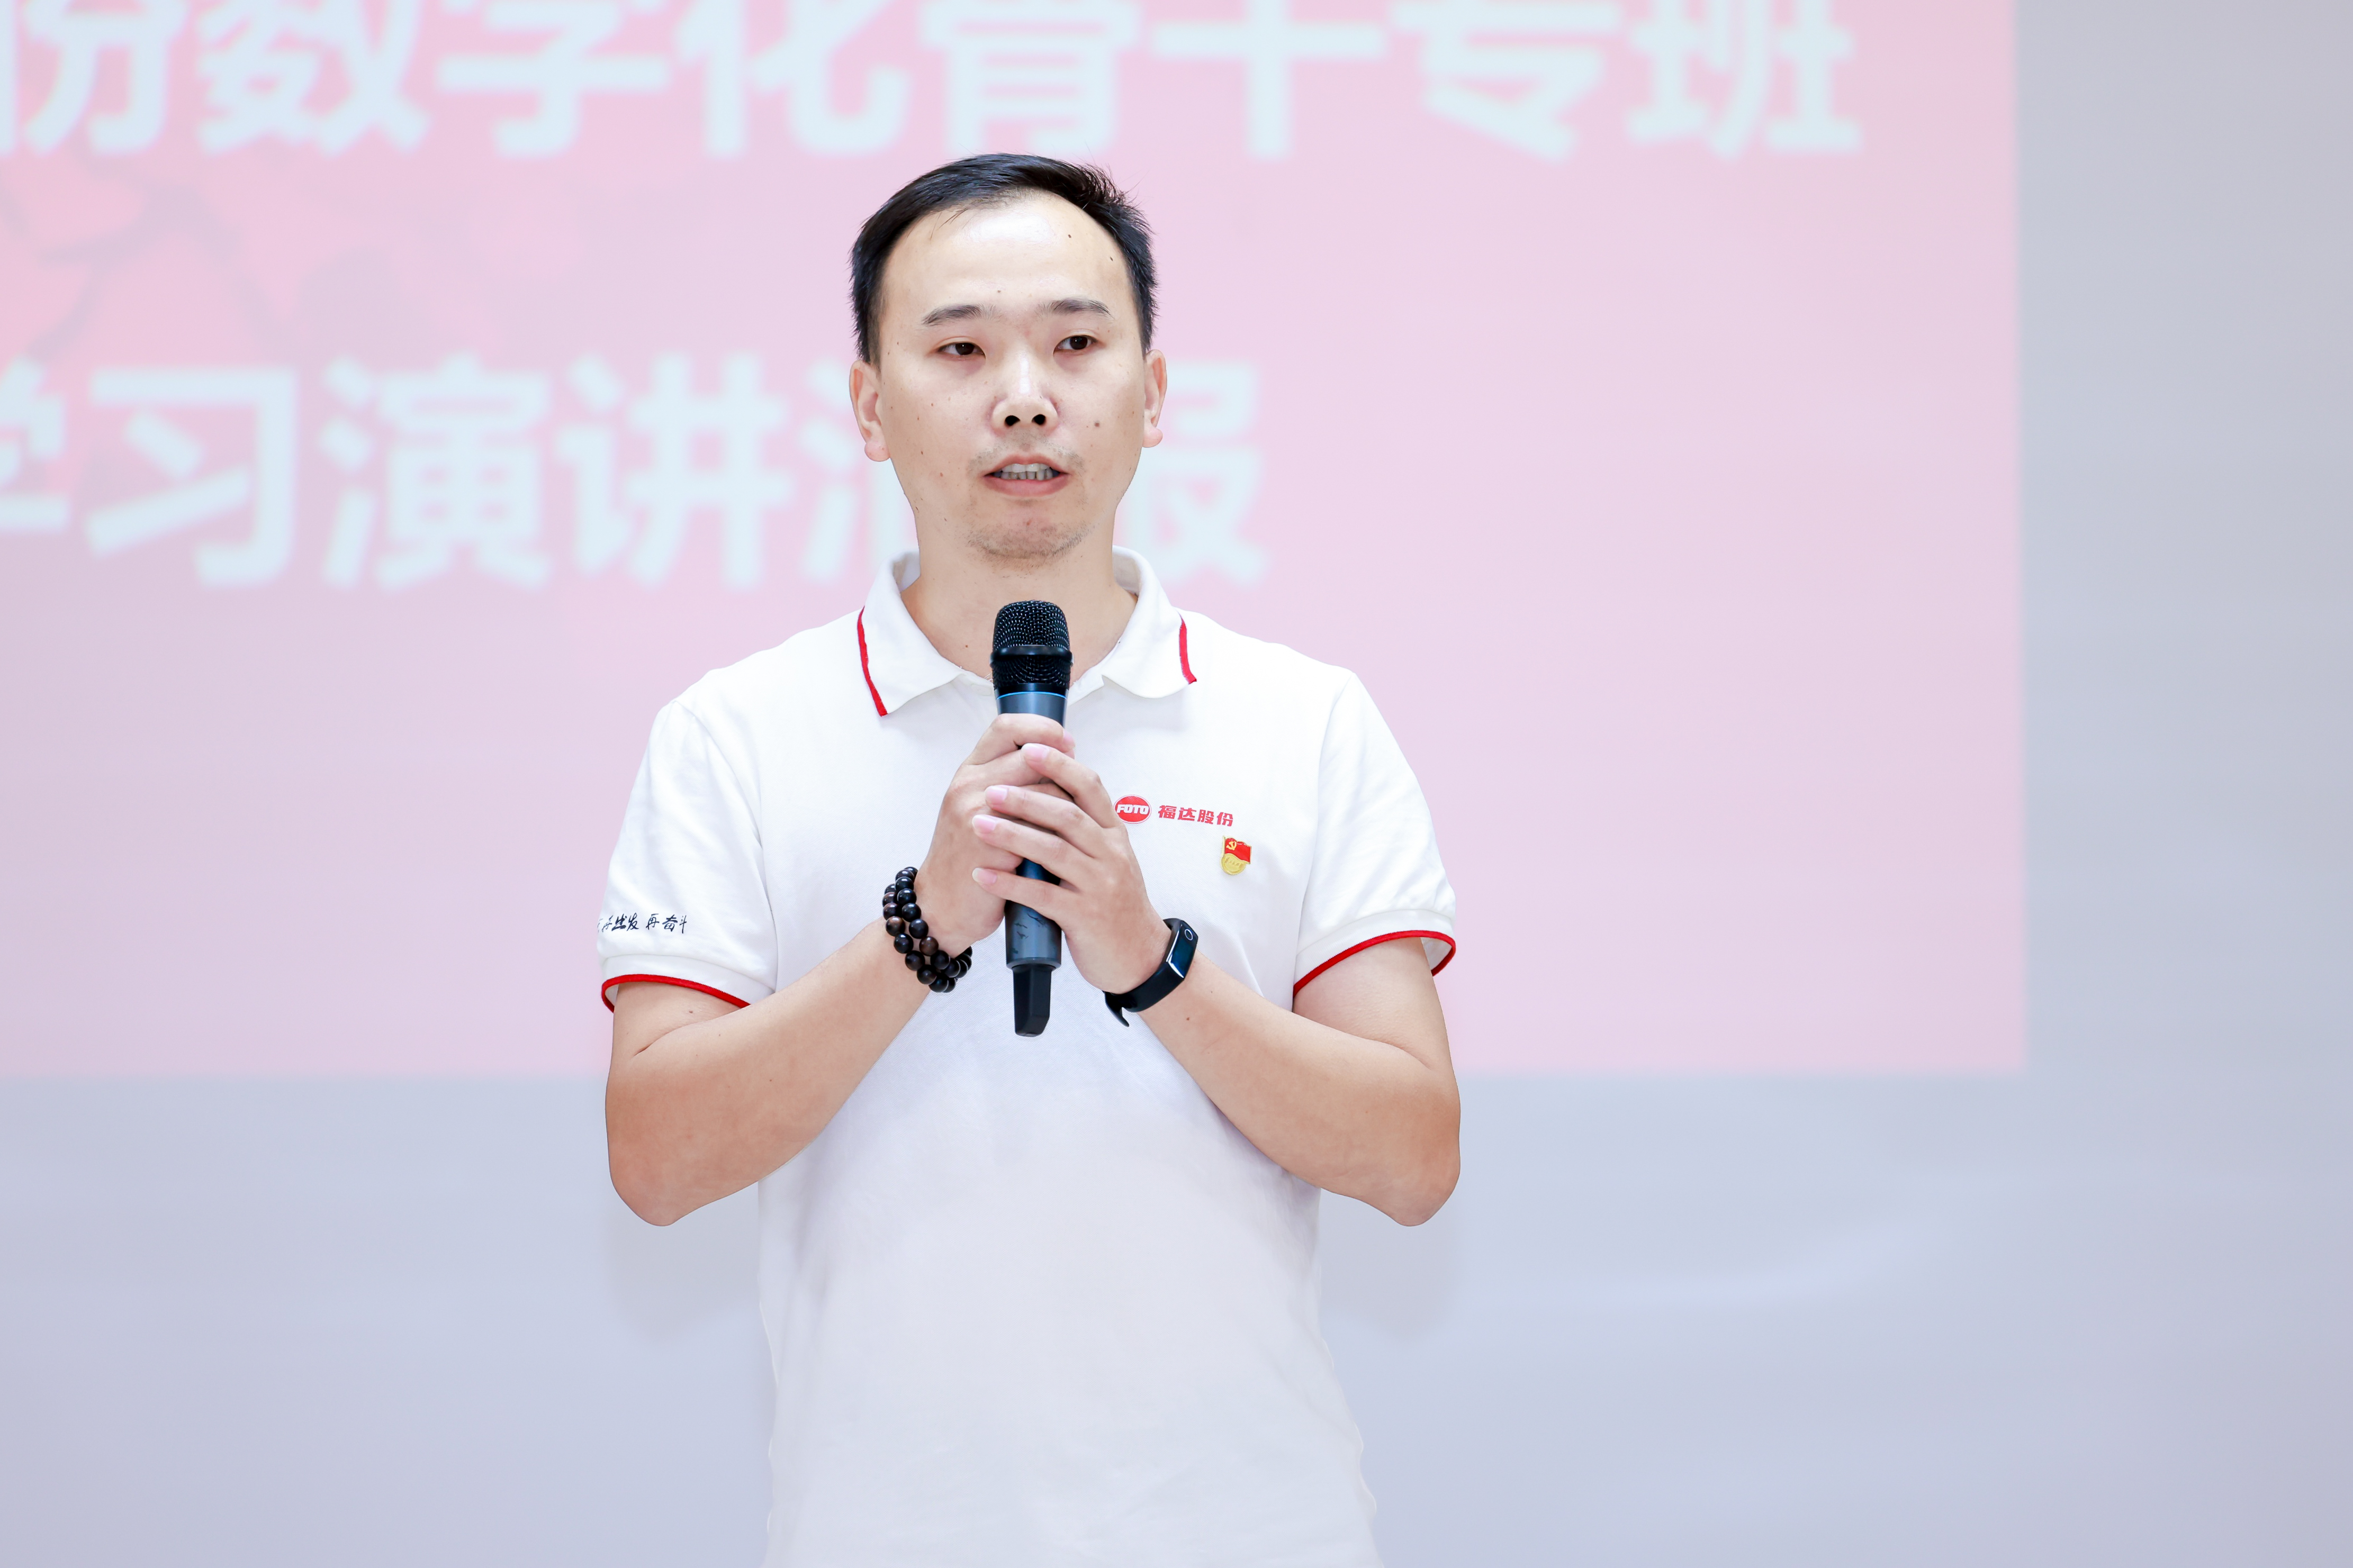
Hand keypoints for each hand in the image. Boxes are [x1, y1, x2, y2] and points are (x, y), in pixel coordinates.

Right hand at [915, 716, 1075, 955]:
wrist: (942, 905)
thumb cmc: (968, 856)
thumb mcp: (980, 808)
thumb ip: (1009, 782)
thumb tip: (1059, 762)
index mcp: (970, 771)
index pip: (1006, 727)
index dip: (1043, 729)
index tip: (1068, 744)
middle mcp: (968, 785)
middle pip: (1031, 756)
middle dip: (1064, 771)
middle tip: (1080, 790)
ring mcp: (975, 813)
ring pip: (1043, 792)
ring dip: (1066, 807)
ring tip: (1074, 824)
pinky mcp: (987, 845)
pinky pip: (1038, 830)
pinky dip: (1056, 837)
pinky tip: (1063, 848)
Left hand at [970, 742, 1172, 995]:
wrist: (1139, 956)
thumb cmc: (1115, 903)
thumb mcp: (1110, 857)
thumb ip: (1086, 827)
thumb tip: (1050, 787)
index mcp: (1114, 834)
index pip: (1090, 787)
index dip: (1060, 765)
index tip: (1028, 748)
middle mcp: (1111, 854)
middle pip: (1068, 815)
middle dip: (1026, 798)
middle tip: (990, 790)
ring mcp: (1100, 886)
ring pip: (1054, 852)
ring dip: (1013, 836)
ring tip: (979, 826)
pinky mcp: (1085, 917)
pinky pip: (1043, 896)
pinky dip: (1011, 883)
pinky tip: (984, 875)